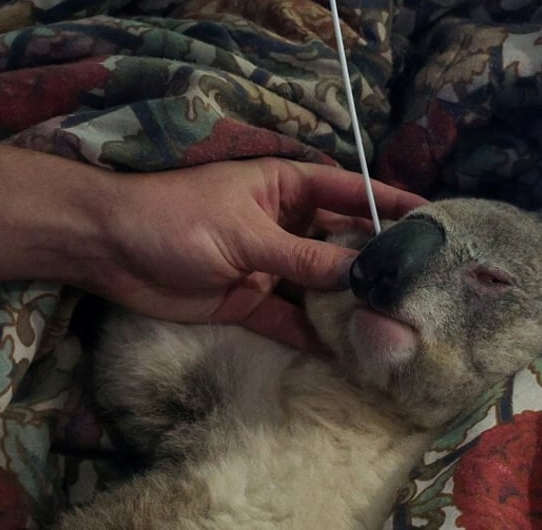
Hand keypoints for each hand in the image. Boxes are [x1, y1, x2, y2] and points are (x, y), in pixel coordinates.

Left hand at [86, 158, 425, 349]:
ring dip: (347, 304)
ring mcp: (270, 264)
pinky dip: (313, 334)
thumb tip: (360, 272)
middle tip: (422, 286)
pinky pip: (290, 319)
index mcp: (286, 188)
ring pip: (320, 286)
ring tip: (393, 325)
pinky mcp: (250, 301)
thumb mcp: (246, 233)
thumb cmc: (176, 218)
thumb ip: (304, 255)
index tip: (433, 219)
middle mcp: (286, 224)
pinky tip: (343, 351)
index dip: (389, 203)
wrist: (108, 249)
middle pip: (341, 243)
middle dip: (374, 264)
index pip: (350, 192)